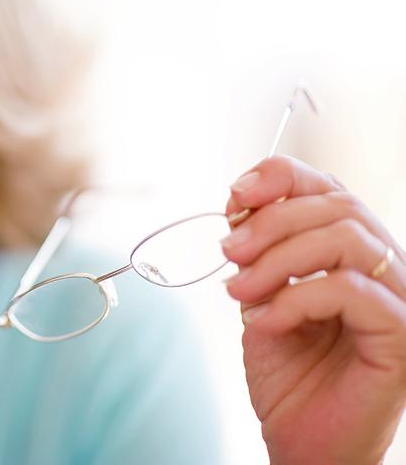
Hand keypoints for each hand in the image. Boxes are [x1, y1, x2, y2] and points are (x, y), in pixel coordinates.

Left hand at [222, 155, 405, 464]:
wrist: (301, 440)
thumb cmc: (288, 372)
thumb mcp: (260, 297)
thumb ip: (257, 250)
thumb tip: (238, 203)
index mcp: (350, 252)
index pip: (328, 187)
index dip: (281, 177)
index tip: (234, 195)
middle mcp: (383, 268)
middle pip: (337, 205)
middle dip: (270, 221)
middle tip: (227, 251)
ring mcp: (398, 300)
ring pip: (347, 238)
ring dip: (278, 258)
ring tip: (239, 292)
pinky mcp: (400, 336)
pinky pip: (350, 290)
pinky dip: (295, 298)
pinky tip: (264, 322)